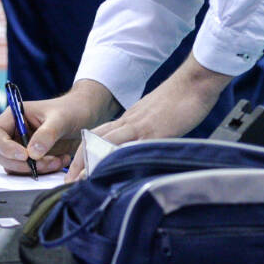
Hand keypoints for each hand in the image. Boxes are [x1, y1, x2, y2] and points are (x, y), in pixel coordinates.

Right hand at [0, 80, 118, 174]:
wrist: (86, 116)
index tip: (24, 155)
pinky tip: (61, 161)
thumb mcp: (61, 119)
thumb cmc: (71, 110)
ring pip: (14, 166)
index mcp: (13, 116)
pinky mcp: (31, 159)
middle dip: (20, 164)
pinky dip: (43, 171)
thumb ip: (46, 134)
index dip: (4, 147)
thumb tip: (31, 154)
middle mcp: (13, 132)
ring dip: (34, 169)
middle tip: (44, 163)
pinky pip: (28, 171)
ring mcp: (20, 147)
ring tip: (58, 161)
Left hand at [67, 57, 232, 178]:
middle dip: (80, 161)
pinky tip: (112, 173)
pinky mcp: (156, 131)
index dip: (84, 152)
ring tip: (81, 181)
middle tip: (69, 181)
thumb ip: (144, 131)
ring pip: (108, 142)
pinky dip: (120, 159)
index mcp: (129, 118)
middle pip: (96, 139)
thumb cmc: (181, 100)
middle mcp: (130, 121)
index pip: (99, 135)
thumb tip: (139, 149)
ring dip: (93, 162)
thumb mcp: (156, 116)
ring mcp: (141, 125)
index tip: (76, 171)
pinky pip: (134, 146)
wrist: (195, 82)